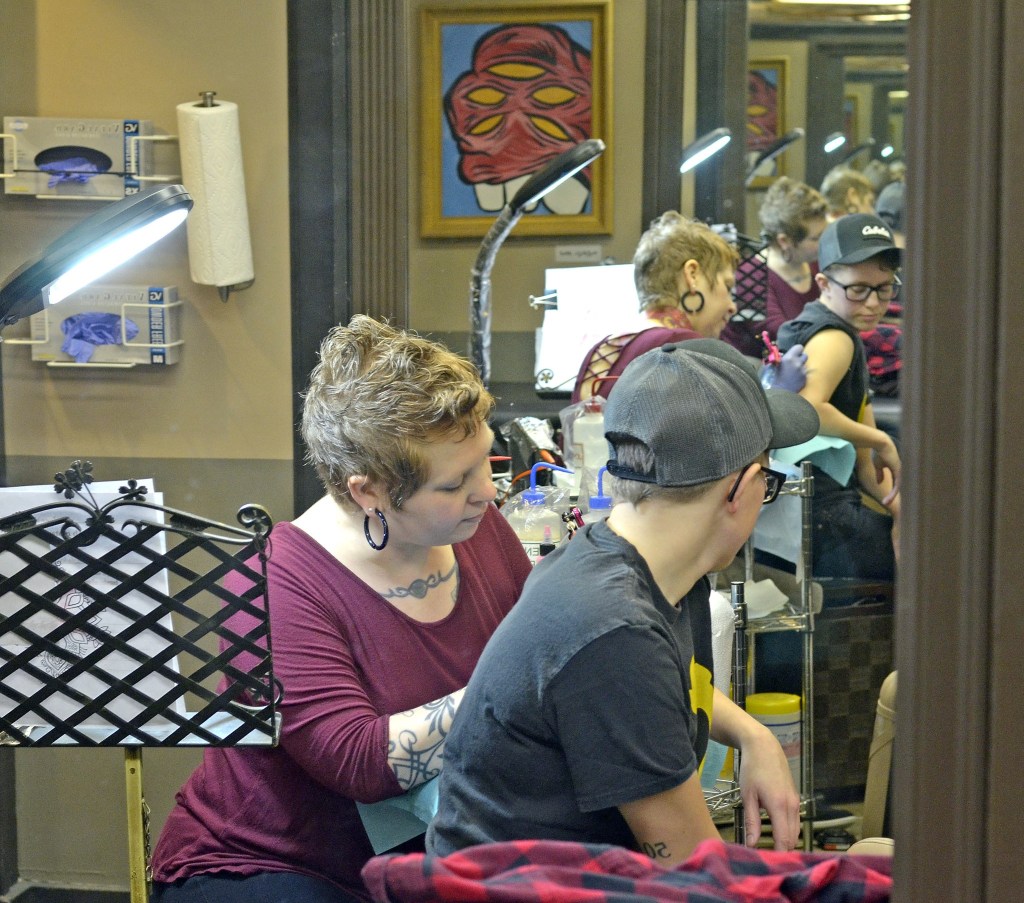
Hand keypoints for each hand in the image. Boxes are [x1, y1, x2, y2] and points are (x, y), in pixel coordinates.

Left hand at [737, 724, 800, 849]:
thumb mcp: (747, 795)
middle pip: (792, 838)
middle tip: (768, 860)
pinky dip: (789, 831)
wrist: (764, 746)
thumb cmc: (752, 769)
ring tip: (771, 850)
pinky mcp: (796, 798)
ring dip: (786, 842)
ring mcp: (796, 802)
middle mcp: (792, 806)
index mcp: (779, 806)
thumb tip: (752, 844)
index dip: (778, 854)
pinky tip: (777, 834)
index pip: (783, 839)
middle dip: (782, 851)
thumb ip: (751, 821)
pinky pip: (795, 821)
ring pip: (796, 831)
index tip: (769, 864)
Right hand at [770, 344, 808, 392]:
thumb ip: (780, 358)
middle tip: (794, 362)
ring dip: (800, 366)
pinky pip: (805, 373)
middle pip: (804, 355)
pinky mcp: (805, 379)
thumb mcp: (774, 365)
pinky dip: (801, 374)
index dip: (796, 350)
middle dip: (800, 358)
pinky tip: (794, 378)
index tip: (793, 353)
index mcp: (789, 358)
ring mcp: (803, 371)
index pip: (799, 347)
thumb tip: (783, 355)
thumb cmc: (773, 378)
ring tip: (793, 371)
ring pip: (805, 365)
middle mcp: (798, 363)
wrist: (779, 392)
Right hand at [873, 436, 901, 504]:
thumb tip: (879, 482)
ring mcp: (902, 472)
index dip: (894, 491)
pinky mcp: (899, 472)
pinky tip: (887, 499)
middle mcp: (902, 471)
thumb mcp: (878, 466)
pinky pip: (897, 486)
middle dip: (895, 497)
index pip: (898, 484)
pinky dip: (893, 493)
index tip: (888, 498)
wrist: (881, 445)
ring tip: (886, 503)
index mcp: (898, 470)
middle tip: (889, 504)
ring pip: (899, 488)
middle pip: (901, 487)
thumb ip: (880, 474)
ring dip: (892, 497)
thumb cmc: (880, 453)